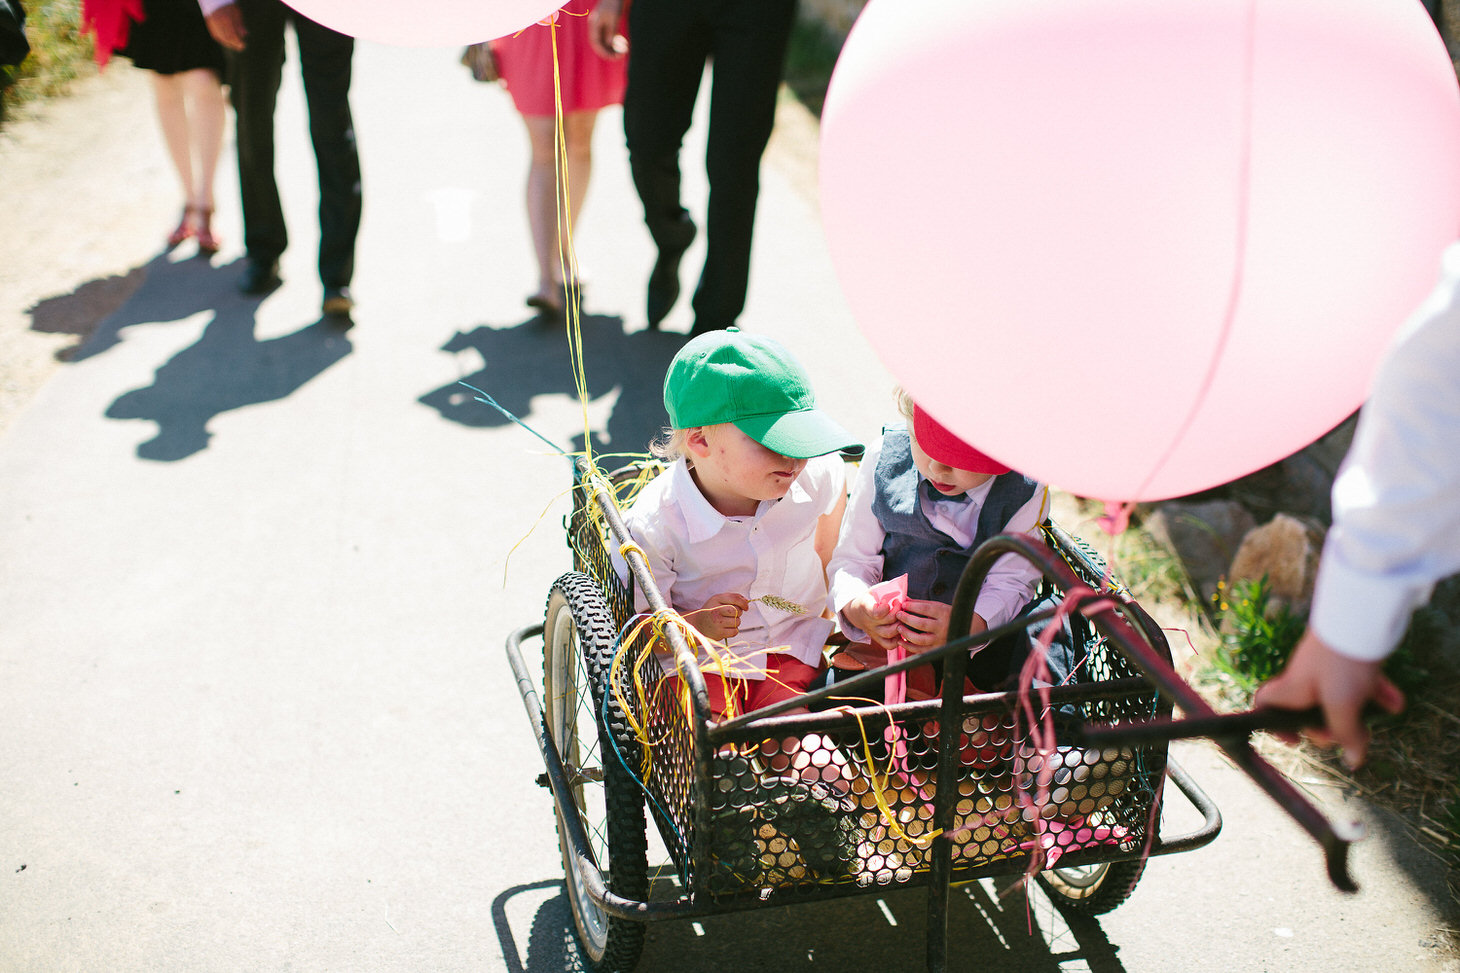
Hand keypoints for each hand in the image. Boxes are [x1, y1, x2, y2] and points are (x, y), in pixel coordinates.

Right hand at [205, 3, 245, 50]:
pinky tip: (227, 41)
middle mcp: (219, 24)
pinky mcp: (210, 25)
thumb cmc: (228, 6)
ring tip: (235, 45)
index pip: (233, 36)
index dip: (238, 42)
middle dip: (234, 44)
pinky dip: (222, 39)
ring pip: (221, 38)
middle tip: (240, 47)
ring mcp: (213, 25)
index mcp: (227, 21)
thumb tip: (245, 34)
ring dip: (228, 43)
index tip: (244, 45)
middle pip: (227, 38)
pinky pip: (216, 35)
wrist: (215, 1)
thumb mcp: (237, 13)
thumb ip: (240, 24)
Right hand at [588, 0, 627, 58]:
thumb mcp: (613, 17)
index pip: (595, 42)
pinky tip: (624, 44)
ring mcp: (601, 26)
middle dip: (608, 51)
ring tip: (624, 51)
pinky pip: (610, 38)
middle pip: (599, 43)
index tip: (612, 57)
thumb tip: (609, 44)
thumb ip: (610, 31)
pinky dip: (616, 43)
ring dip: (613, 48)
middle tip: (619, 57)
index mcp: (594, 24)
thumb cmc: (615, 4)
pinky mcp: (607, 26)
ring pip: (605, 42)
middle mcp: (596, 26)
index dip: (603, 51)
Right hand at [689, 592, 749, 642]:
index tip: (746, 607)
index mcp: (716, 600)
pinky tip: (726, 628)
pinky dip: (733, 630)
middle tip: (732, 615)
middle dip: (738, 613)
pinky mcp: (719, 633)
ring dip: (735, 622)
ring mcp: (717, 622)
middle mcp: (716, 610)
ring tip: (727, 622)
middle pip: (737, 611)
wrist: (697, 625)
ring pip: (737, 622)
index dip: (743, 603)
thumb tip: (746, 601)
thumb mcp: (717, 600)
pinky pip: (735, 631)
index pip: (734, 599)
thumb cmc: (710, 612)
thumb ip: (731, 598)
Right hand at [842, 592, 899, 647]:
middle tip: (899, 604)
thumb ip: (890, 590)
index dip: (885, 608)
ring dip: (900, 624)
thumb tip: (907, 598)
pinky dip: (897, 639)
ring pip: (890, 633)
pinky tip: (899, 629)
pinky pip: (889, 644)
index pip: (875, 612)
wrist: (856, 611)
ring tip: (900, 617)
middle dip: (898, 612)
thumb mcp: (876, 589)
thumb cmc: (871, 598)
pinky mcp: (877, 639)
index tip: (887, 601)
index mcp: (865, 606)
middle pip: (888, 621)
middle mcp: (869, 621)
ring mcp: (873, 631)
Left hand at [895, 599, 957, 651]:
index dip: (913, 606)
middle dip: (907, 619)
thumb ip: (921, 604)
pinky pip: (920, 650)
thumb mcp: (938, 606)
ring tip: (898, 628)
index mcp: (944, 613)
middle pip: (921, 624)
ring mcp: (940, 640)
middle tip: (898, 615)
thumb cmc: (947, 615)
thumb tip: (904, 599)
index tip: (903, 604)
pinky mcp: (937, 650)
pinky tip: (901, 641)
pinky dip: (909, 647)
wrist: (965, 629)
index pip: (926, 609)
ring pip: (920, 639)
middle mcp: (943, 627)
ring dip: (906, 634)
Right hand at [1253, 628, 1404, 767]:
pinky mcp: (1349, 660)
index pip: (1265, 704)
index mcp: (1291, 689)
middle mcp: (1304, 679)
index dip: (1273, 724)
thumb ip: (1347, 735)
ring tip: (1375, 721)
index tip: (1295, 738)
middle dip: (1330, 726)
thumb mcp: (1343, 705)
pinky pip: (1361, 683)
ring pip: (1339, 698)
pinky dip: (1376, 694)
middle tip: (1348, 734)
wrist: (1359, 618)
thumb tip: (1353, 762)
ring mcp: (1328, 669)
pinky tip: (1395, 704)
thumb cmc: (1340, 663)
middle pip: (1309, 709)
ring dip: (1358, 712)